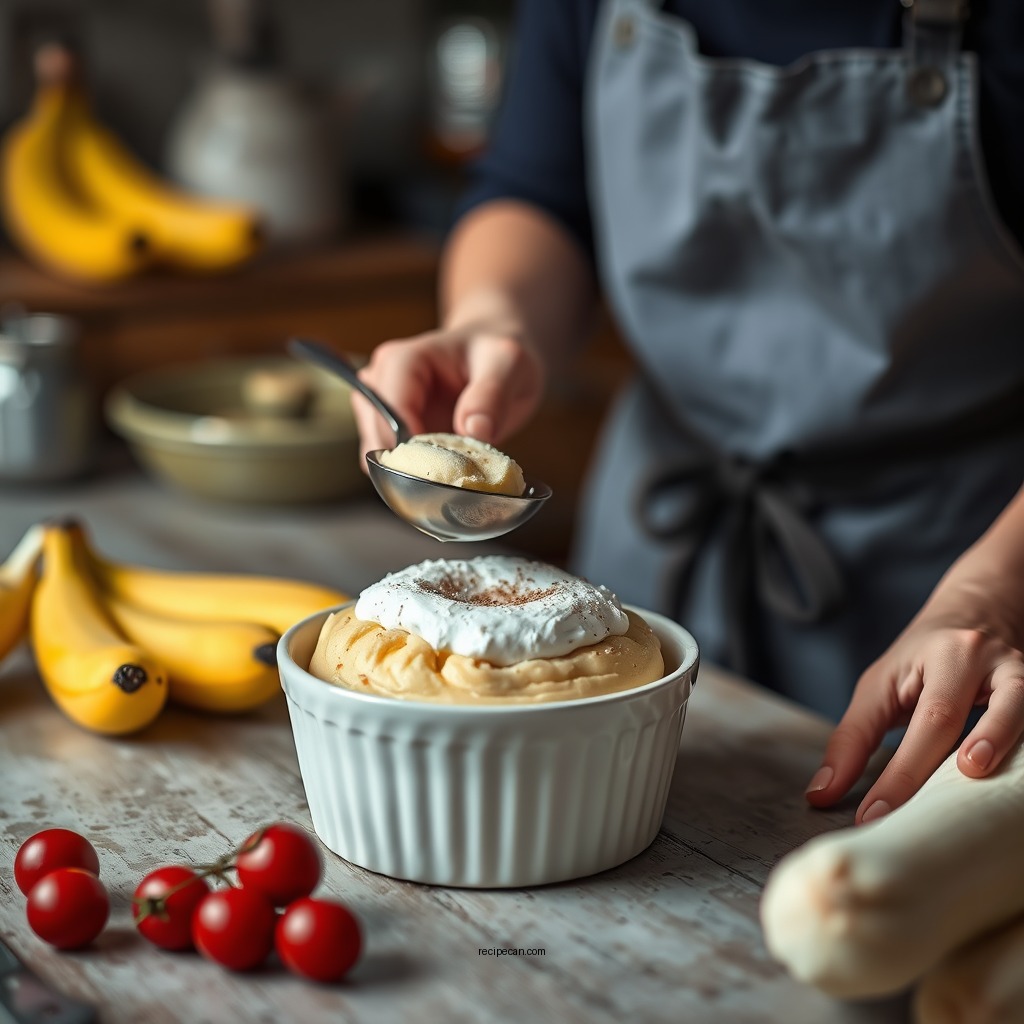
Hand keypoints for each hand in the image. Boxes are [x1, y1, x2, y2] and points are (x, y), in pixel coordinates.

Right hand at [353, 324, 544, 462]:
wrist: (496, 360)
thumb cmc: (496, 355)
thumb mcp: (508, 364)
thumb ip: (492, 394)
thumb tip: (476, 430)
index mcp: (402, 360)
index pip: (388, 410)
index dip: (412, 444)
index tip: (446, 466)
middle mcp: (381, 382)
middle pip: (376, 435)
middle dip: (413, 461)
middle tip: (455, 469)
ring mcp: (381, 409)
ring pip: (378, 454)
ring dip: (412, 468)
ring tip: (453, 463)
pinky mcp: (390, 433)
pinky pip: (390, 464)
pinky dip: (415, 473)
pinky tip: (445, 467)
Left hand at [805, 569, 1023, 822]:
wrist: (978, 612)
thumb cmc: (923, 658)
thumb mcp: (881, 685)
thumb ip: (853, 738)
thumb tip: (822, 794)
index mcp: (944, 657)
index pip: (922, 720)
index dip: (898, 774)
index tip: (872, 818)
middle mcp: (987, 661)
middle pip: (958, 714)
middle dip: (929, 768)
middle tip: (912, 814)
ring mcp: (1022, 674)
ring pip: (1019, 704)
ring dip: (999, 739)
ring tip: (975, 772)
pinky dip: (1023, 748)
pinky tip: (1012, 784)